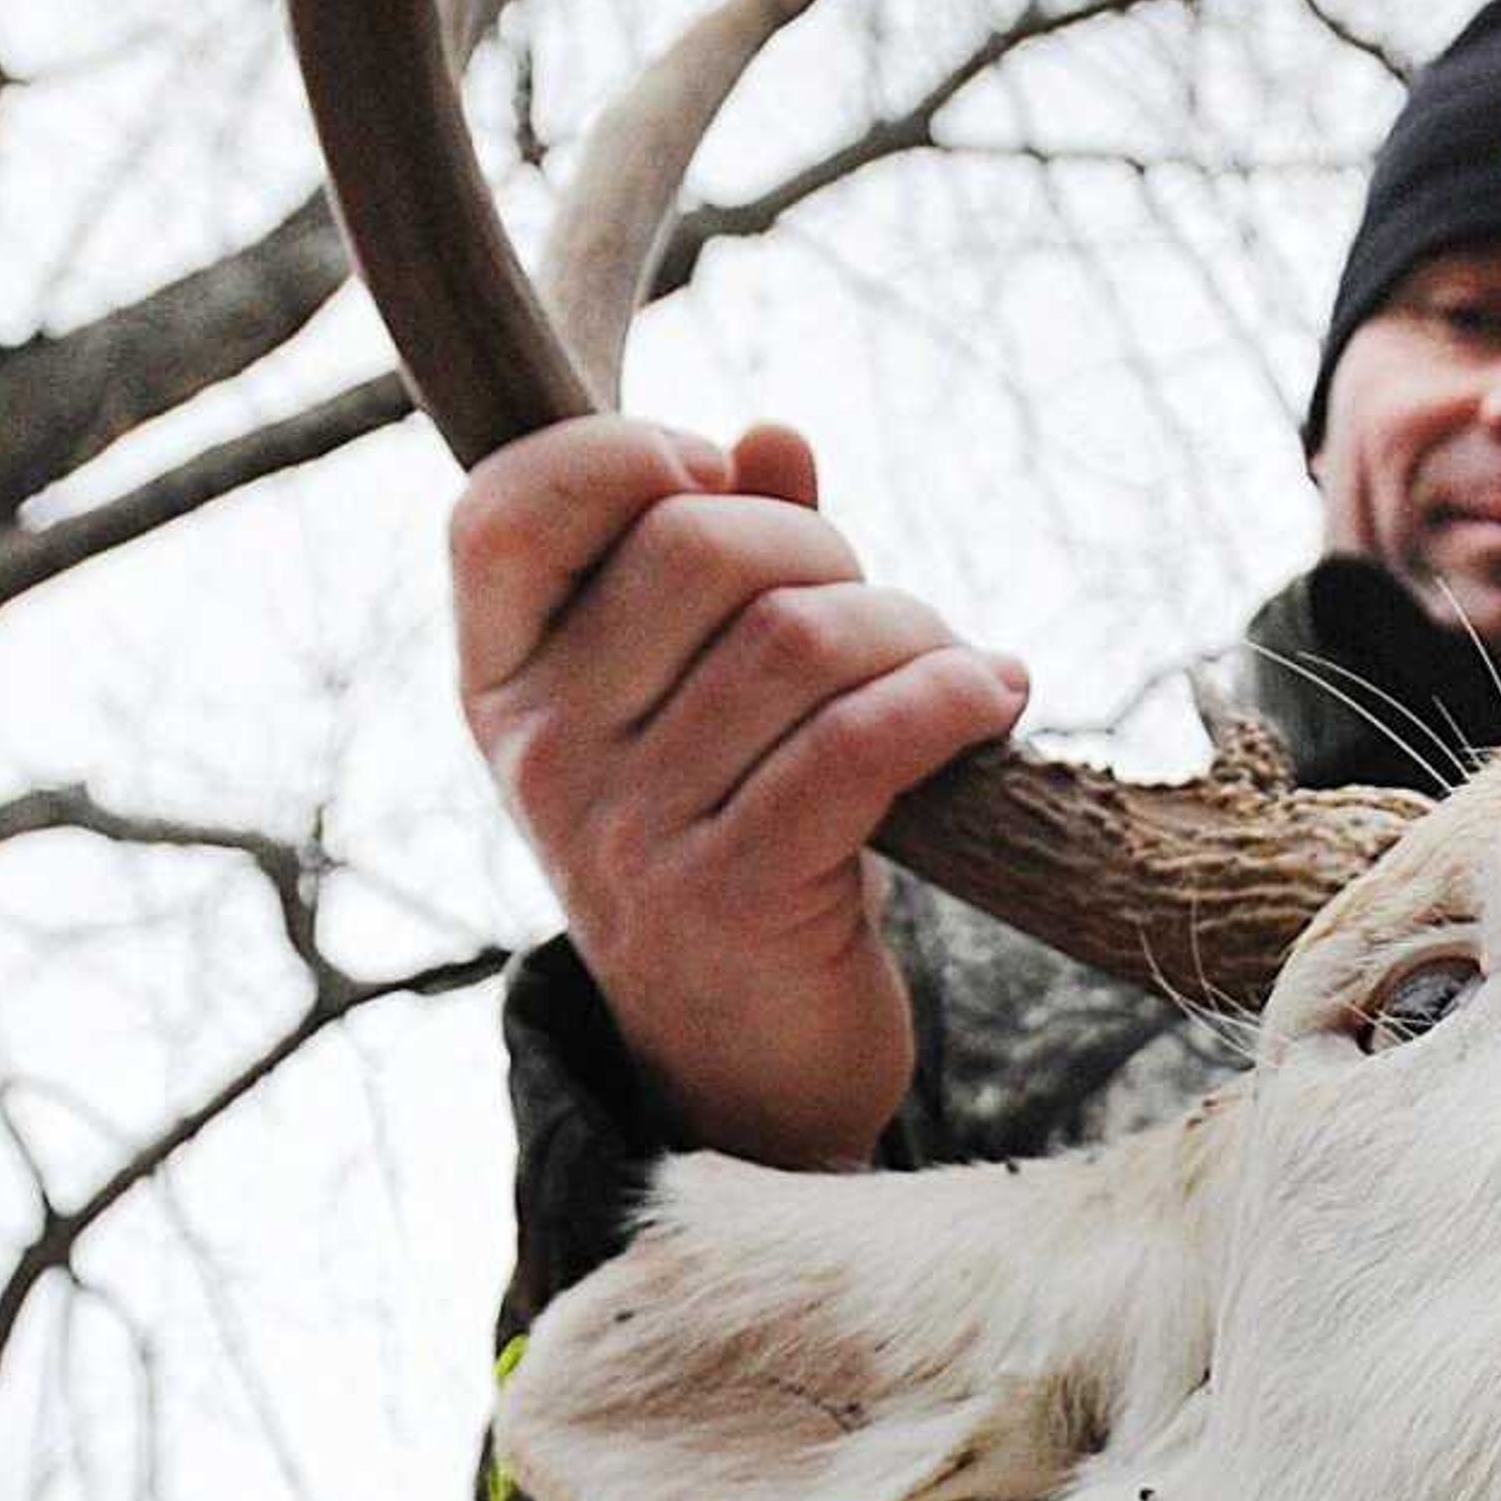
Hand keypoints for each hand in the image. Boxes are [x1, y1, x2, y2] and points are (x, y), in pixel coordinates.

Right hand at [451, 417, 1027, 1166]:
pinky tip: (996, 699)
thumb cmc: (738, 836)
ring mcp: (625, 830)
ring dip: (915, 632)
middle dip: (829, 552)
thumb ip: (726, 561)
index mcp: (505, 683)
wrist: (750, 1062)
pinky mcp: (731, 896)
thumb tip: (775, 438)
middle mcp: (543, 751)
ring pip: (800, 638)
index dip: (619, 455)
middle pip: (699, 548)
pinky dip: (954, 697)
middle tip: (886, 616)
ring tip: (956, 670)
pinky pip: (864, 741)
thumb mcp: (700, 700)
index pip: (503, 512)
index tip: (721, 475)